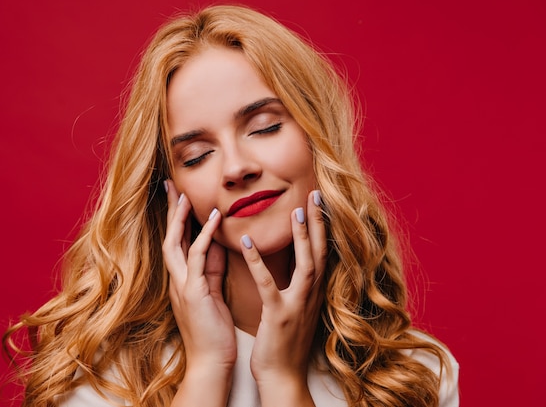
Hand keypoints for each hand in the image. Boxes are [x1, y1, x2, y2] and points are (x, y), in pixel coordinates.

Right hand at [162, 181, 235, 405]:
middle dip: (169, 210)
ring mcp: (182, 285)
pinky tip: (213, 218)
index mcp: (182, 278)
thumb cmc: (213, 329)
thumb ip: (212, 267)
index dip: (177, 218)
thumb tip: (217, 242)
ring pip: (174, 243)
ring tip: (185, 195)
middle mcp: (177, 279)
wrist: (212, 361)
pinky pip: (197, 257)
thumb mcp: (212, 290)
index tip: (179, 194)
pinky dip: (204, 235)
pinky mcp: (193, 292)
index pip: (177, 241)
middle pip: (168, 236)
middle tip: (170, 184)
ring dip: (179, 218)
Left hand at [242, 190, 326, 406]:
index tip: (319, 202)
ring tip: (296, 210)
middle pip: (321, 252)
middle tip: (316, 194)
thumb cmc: (285, 343)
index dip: (322, 227)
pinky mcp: (278, 316)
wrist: (283, 377)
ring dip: (302, 236)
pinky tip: (247, 242)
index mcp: (313, 293)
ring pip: (306, 264)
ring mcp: (297, 305)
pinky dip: (258, 262)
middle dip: (320, 222)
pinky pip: (268, 284)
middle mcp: (311, 296)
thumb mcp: (296, 310)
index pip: (323, 253)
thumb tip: (298, 265)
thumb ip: (298, 287)